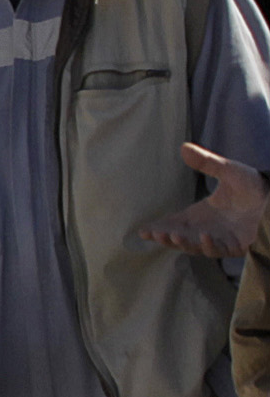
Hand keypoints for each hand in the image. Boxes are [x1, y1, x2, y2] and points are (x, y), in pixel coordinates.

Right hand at [138, 141, 269, 258]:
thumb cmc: (253, 185)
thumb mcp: (228, 170)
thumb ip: (206, 162)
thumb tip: (183, 146)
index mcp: (201, 214)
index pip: (175, 223)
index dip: (158, 228)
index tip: (142, 230)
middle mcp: (207, 229)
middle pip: (180, 238)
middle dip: (164, 238)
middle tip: (152, 234)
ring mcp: (220, 239)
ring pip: (195, 247)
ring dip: (182, 243)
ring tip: (172, 235)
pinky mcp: (235, 246)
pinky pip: (218, 250)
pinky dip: (208, 245)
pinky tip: (203, 236)